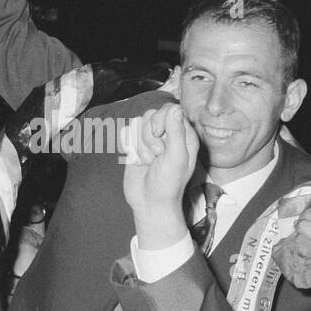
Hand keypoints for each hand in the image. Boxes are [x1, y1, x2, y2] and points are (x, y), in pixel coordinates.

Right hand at [121, 104, 197, 240]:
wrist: (149, 203)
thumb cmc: (168, 184)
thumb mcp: (176, 158)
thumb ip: (176, 132)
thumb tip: (175, 107)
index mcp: (184, 136)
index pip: (169, 110)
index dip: (160, 120)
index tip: (159, 134)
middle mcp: (168, 135)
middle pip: (150, 115)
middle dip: (148, 135)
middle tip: (156, 154)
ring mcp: (150, 140)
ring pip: (136, 124)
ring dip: (138, 144)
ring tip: (147, 161)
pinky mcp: (136, 146)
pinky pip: (126, 133)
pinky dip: (129, 147)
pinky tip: (137, 161)